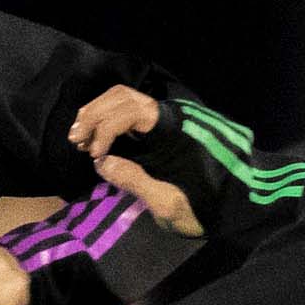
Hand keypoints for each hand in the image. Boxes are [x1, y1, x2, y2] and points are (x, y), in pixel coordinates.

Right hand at [67, 87, 203, 238]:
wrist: (228, 207)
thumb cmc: (202, 208)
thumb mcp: (168, 203)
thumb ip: (136, 181)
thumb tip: (102, 162)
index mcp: (172, 131)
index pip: (130, 110)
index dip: (106, 128)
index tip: (95, 155)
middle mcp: (167, 117)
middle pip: (122, 96)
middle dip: (94, 114)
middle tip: (76, 141)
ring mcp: (161, 120)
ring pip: (122, 98)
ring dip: (97, 114)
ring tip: (81, 139)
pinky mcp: (156, 129)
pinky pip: (126, 110)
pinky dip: (105, 118)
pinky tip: (93, 139)